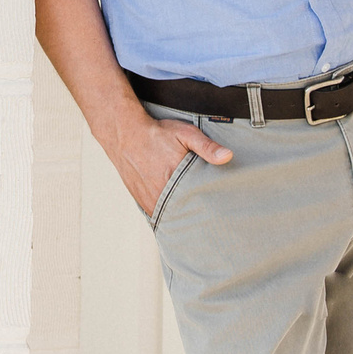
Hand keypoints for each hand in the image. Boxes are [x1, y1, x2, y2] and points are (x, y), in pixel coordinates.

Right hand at [106, 114, 231, 218]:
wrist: (124, 134)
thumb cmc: (157, 134)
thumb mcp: (185, 134)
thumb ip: (207, 146)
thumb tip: (228, 156)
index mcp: (174, 180)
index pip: (198, 203)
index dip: (209, 208)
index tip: (219, 211)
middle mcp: (160, 194)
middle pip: (185, 213)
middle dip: (197, 215)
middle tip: (210, 219)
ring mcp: (149, 199)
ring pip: (171, 217)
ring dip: (182, 216)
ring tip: (195, 216)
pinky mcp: (141, 200)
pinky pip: (158, 214)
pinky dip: (168, 214)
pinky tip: (177, 211)